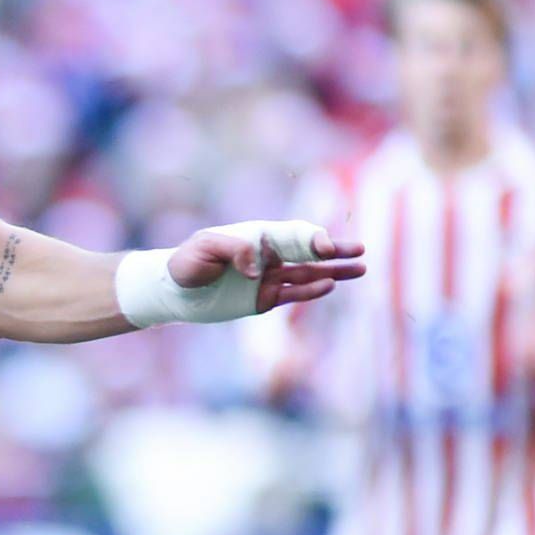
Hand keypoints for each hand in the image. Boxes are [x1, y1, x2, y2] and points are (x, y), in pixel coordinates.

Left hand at [166, 221, 364, 313]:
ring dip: (334, 272)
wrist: (173, 291)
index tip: (325, 248)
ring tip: (361, 269)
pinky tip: (330, 286)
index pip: (293, 235)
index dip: (312, 239)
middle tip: (361, 250)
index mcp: (258, 237)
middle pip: (309, 252)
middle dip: (335, 251)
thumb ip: (234, 250)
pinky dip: (312, 291)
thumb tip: (259, 269)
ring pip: (308, 273)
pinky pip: (293, 294)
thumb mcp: (205, 248)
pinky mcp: (264, 299)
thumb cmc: (186, 262)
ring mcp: (269, 278)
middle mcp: (269, 255)